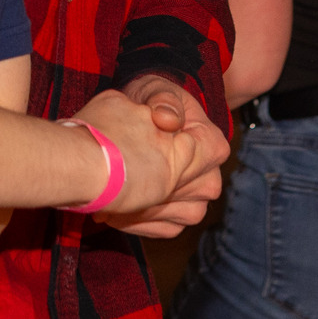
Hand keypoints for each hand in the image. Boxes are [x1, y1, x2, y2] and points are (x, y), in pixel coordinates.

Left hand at [74, 87, 226, 220]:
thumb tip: (167, 119)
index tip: (132, 163)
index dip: (168, 166)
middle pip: (186, 199)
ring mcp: (196, 197)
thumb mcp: (153, 89)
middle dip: (148, 198)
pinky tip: (114, 211)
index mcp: (209, 142)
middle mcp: (209, 174)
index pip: (201, 162)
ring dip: (140, 214)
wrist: (136, 117)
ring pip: (176, 219)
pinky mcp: (179, 213)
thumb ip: (162, 99)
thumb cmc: (148, 101)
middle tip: (110, 193)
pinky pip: (166, 229)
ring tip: (108, 204)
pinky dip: (138, 223)